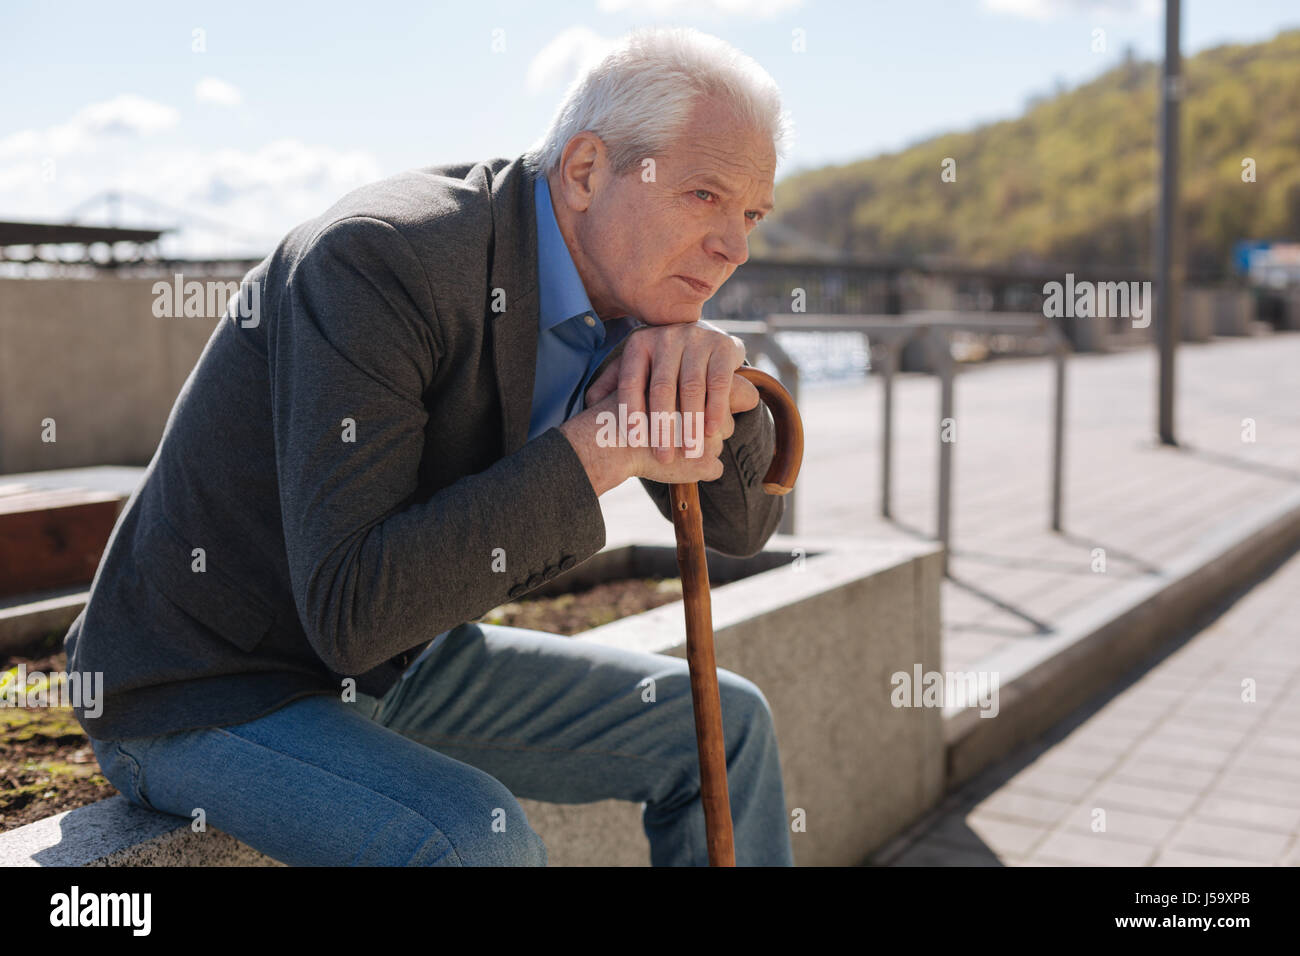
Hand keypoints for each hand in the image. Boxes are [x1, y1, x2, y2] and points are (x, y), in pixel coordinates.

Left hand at [584, 323, 759, 472]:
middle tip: (664, 458)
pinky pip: (718, 382)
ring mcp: (697, 339)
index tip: (636, 443)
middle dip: (663, 427)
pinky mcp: (724, 347)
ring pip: (691, 388)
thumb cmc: (663, 362)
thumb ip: (613, 383)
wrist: (705, 336)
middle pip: (661, 388)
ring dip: (691, 424)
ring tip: (690, 452)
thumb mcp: (637, 366)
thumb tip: (590, 402)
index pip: (631, 382)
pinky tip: (712, 432)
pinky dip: (714, 409)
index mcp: (640, 343)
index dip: (632, 413)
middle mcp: (667, 336)